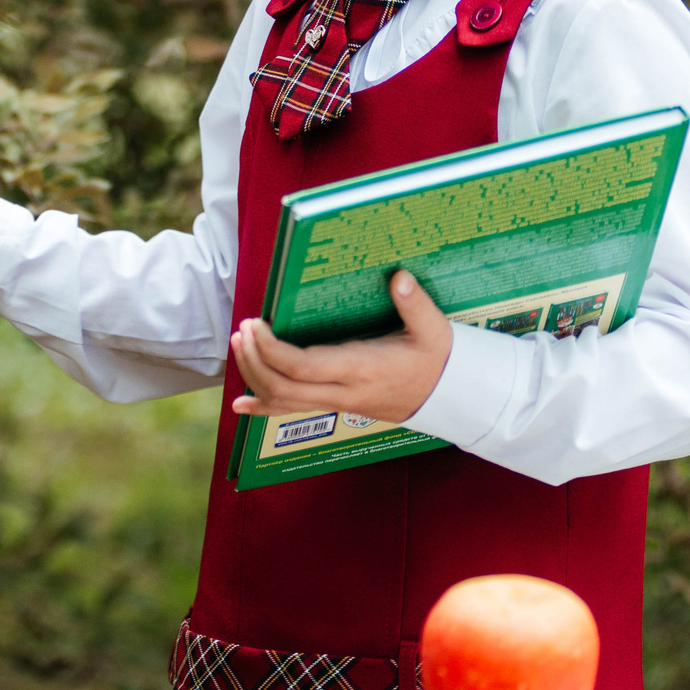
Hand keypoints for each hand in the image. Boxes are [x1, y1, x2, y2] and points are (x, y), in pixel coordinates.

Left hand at [229, 269, 453, 425]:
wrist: (449, 396)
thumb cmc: (438, 359)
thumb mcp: (434, 330)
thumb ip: (415, 304)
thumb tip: (399, 277)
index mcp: (361, 369)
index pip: (304, 368)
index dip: (272, 351)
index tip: (255, 325)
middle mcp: (344, 391)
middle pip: (283, 388)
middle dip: (255, 360)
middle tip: (243, 330)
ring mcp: (337, 403)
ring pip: (283, 402)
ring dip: (254, 376)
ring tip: (240, 345)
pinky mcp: (334, 406)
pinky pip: (292, 412)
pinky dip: (263, 408)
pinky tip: (241, 404)